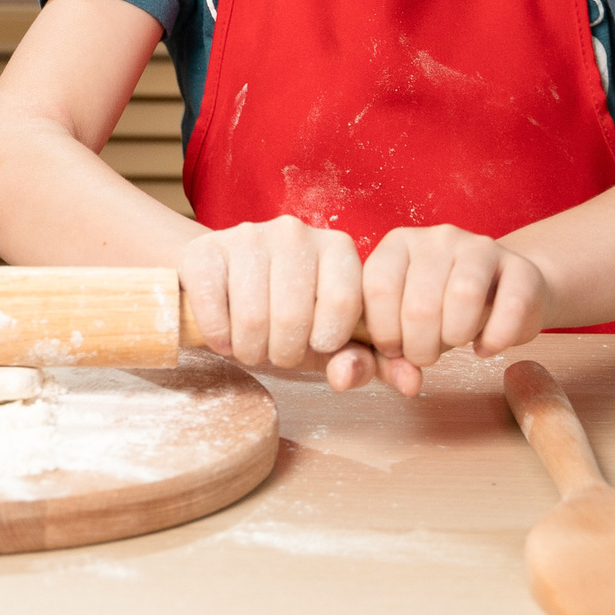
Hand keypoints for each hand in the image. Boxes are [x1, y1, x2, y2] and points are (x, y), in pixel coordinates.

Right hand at [177, 215, 393, 393]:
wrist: (226, 280)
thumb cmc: (288, 313)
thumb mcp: (331, 340)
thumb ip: (371, 360)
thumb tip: (410, 382)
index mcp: (338, 248)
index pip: (343, 303)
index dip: (327, 339)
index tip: (316, 343)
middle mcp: (295, 232)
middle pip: (293, 318)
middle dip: (283, 352)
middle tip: (277, 350)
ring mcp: (247, 236)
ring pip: (252, 318)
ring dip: (250, 348)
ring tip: (251, 342)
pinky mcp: (205, 250)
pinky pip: (213, 312)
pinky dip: (219, 337)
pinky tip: (224, 332)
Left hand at [357, 224, 548, 396]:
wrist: (502, 293)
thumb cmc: (443, 311)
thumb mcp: (407, 324)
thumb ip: (393, 353)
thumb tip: (406, 383)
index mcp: (399, 244)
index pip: (378, 287)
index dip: (383, 331)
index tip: (394, 350)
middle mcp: (437, 237)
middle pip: (420, 302)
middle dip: (419, 346)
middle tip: (425, 356)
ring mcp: (481, 247)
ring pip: (464, 295)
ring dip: (455, 336)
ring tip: (455, 343)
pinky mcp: (521, 266)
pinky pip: (511, 306)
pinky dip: (496, 338)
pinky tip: (486, 346)